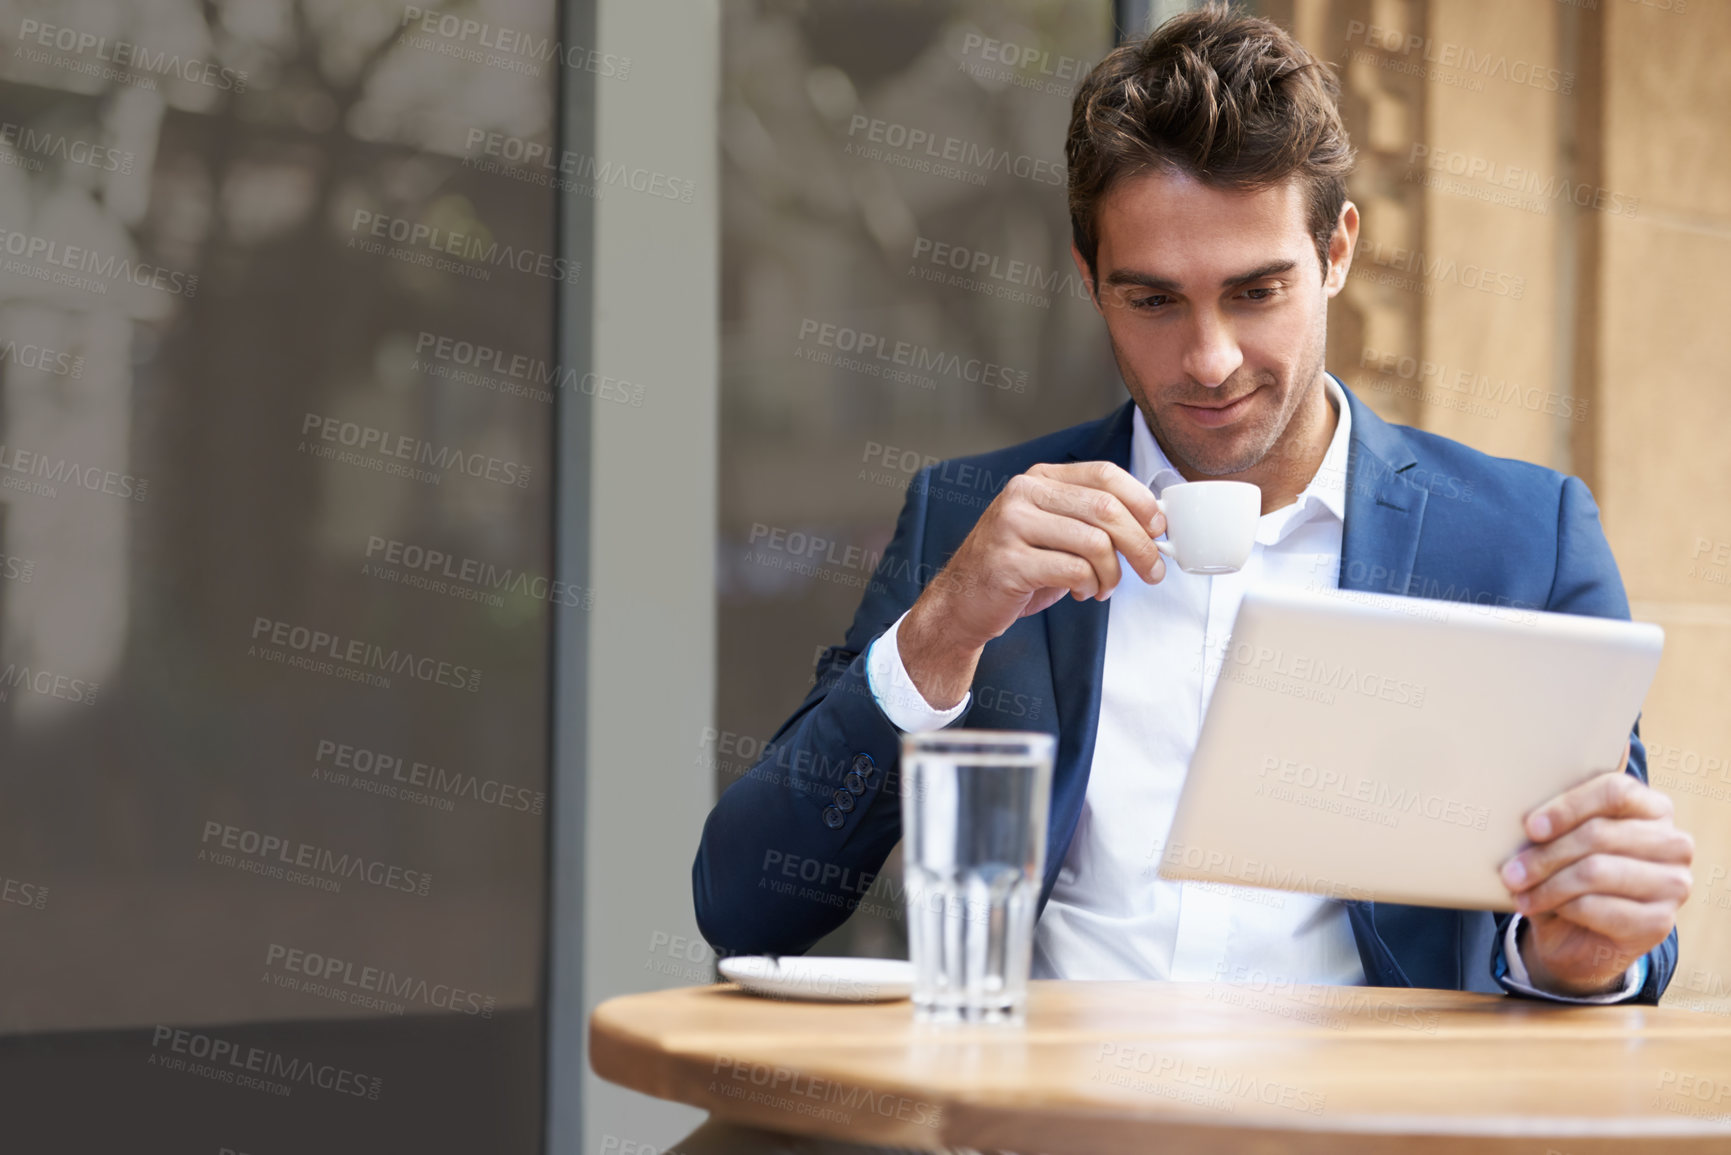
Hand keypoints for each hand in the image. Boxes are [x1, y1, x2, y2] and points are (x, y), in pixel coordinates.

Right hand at [899, 461, 1165, 708]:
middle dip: (1140, 545)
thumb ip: (1092, 520)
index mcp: (1039, 479)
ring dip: (1113, 573)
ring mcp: (1012, 526)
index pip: (1105, 474)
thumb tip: (1152, 523)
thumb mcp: (1054, 532)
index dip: (1141, 501)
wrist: (962, 602)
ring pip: (1094, 543)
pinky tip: (1080, 593)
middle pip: (1105, 509)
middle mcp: (1023, 494)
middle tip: (1153, 571)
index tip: (1159, 528)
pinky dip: (1089, 587)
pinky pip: (1074, 571)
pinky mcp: (1009, 562)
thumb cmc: (1017, 568)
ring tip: (1105, 587)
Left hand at [1500, 744, 1692, 996]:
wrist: (1577, 935)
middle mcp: (1673, 843)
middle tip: (1510, 871)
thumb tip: (1545, 774)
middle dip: (1545, 854)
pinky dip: (1560, 906)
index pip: (1615, 791)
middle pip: (1599, 834)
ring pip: (1596, 871)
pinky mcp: (1660, 923)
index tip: (1530, 827)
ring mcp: (1673, 884)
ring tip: (1517, 890)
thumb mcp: (1563, 837)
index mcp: (1653, 808)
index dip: (1568, 806)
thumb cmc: (1568, 871)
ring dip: (1547, 883)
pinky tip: (1539, 907)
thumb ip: (1562, 810)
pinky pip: (1598, 907)